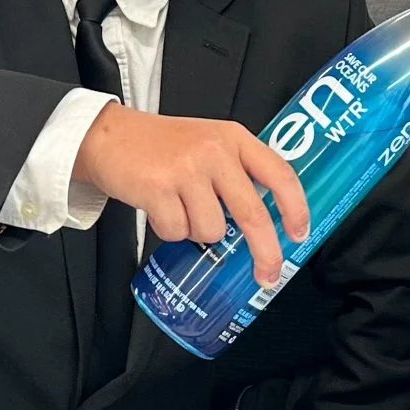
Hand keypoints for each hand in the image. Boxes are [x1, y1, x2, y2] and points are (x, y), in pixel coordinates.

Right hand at [71, 103, 308, 285]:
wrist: (109, 135)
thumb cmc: (162, 146)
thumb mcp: (210, 143)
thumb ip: (237, 172)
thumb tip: (266, 222)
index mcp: (234, 138)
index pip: (279, 174)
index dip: (296, 208)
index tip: (300, 233)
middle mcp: (214, 151)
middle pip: (252, 213)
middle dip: (265, 252)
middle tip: (267, 274)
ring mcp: (186, 169)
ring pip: (212, 229)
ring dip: (198, 232)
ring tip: (181, 209)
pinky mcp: (158, 188)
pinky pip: (178, 231)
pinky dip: (171, 231)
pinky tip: (161, 208)